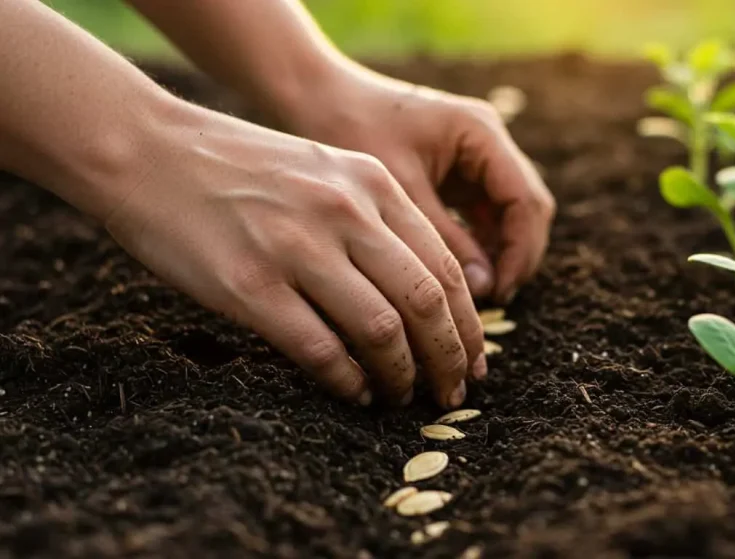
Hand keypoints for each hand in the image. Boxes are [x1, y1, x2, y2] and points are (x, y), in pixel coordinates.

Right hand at [102, 101, 485, 407]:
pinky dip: (347, 380)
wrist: (147, 150)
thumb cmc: (240, 168)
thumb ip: (376, 219)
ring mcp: (296, 247)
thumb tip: (424, 295)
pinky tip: (355, 392)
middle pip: (426, 301)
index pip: (446, 266)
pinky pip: (319, 348)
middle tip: (452, 392)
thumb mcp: (326, 169)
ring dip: (402, 375)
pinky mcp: (249, 284)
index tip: (474, 360)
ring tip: (403, 397)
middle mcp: (344, 212)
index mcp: (372, 183)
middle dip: (450, 357)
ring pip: (381, 329)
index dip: (468, 324)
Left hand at [271, 63, 555, 302]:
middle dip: (517, 255)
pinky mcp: (459, 172)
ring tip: (478, 294)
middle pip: (527, 207)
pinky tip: (461, 274)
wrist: (316, 96)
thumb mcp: (400, 192)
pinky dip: (480, 244)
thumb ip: (446, 239)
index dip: (520, 250)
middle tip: (495, 298)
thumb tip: (485, 289)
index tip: (499, 290)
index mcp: (481, 133)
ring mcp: (477, 156)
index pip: (526, 200)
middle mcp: (489, 141)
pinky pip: (485, 213)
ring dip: (501, 252)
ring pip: (510, 214)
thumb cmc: (352, 130)